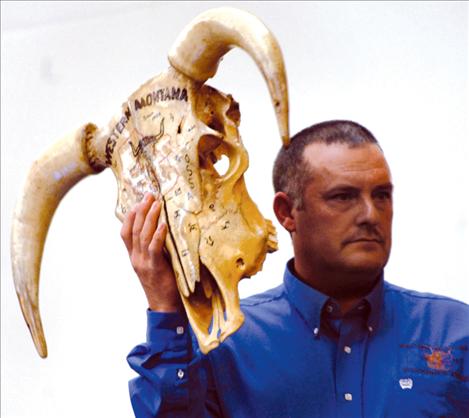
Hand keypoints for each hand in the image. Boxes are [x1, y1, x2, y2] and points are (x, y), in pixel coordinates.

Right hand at [121, 193, 181, 311]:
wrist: (164, 307)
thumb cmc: (163, 284)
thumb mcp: (155, 264)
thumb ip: (154, 249)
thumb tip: (163, 230)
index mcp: (134, 257)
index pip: (125, 233)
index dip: (130, 216)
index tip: (138, 201)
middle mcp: (135, 258)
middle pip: (134, 230)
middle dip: (141, 210)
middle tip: (149, 195)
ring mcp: (143, 263)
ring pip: (142, 236)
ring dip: (150, 218)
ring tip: (156, 203)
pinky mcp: (154, 268)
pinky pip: (154, 249)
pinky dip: (157, 235)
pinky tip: (163, 224)